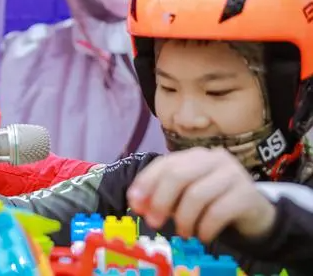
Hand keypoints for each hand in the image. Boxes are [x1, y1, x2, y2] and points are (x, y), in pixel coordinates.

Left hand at [127, 147, 276, 242]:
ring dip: (184, 218)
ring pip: (197, 194)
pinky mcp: (248, 194)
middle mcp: (213, 158)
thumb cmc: (214, 202)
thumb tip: (137, 203)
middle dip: (160, 201)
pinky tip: (202, 235)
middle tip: (154, 222)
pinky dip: (205, 227)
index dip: (146, 184)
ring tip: (184, 233)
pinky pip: (218, 211)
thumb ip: (163, 195)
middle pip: (178, 175)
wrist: (256, 213)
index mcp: (194, 155)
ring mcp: (233, 173)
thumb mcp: (186, 196)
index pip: (164, 164)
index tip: (134, 204)